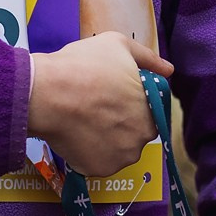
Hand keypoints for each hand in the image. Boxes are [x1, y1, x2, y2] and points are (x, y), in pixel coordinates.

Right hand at [26, 32, 172, 178]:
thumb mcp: (119, 45)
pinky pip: (96, 162)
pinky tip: (76, 135)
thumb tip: (168, 70)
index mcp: (151, 111)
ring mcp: (120, 158)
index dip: (129, 103)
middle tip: (95, 108)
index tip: (111, 96)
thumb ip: (148, 59)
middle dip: (119, 123)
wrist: (47, 94)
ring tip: (83, 121)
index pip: (148, 112)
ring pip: (116, 149)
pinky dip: (88, 152)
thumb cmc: (84, 65)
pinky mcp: (98, 170)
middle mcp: (142, 139)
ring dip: (105, 140)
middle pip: (133, 133)